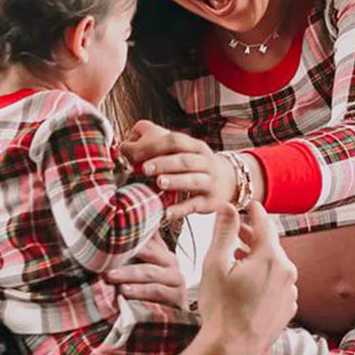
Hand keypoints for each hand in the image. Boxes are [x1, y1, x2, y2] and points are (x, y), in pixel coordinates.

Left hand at [104, 233, 187, 309]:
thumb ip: (134, 252)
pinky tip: (124, 293)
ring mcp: (177, 280)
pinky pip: (157, 291)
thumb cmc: (146, 293)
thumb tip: (116, 227)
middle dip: (124, 253)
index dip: (129, 235)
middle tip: (102, 256)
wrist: (164, 319)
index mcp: (162, 252)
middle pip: (148, 252)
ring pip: (150, 273)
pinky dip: (140, 292)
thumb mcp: (139, 270)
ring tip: (110, 277)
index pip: (146, 238)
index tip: (108, 233)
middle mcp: (172, 263)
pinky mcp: (177, 298)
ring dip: (128, 274)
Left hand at [122, 120, 236, 216]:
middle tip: (145, 168)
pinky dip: (180, 209)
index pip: (176, 141)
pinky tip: (165, 213)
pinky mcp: (209, 202)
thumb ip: (156, 142)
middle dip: (165, 163)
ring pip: (193, 180)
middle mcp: (205, 162)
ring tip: (159, 183)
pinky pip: (194, 205)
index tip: (136, 153)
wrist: (228, 181)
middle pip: (185, 160)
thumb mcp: (182, 149)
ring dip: (176, 181)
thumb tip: (126, 142)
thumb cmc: (194, 164)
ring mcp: (209, 182)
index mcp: (195, 146)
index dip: (155, 146)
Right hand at [168, 202, 296, 354]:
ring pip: (275, 267)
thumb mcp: (215, 265)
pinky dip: (265, 281)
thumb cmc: (220, 307)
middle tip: (236, 234)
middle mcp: (287, 272)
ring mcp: (291, 292)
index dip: (255, 212)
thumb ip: (225, 232)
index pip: (265, 224)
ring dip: (258, 261)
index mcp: (270, 257)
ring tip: (237, 264)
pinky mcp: (288, 309)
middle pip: (270, 246)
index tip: (250, 205)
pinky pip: (278, 287)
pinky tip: (247, 289)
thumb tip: (228, 207)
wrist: (231, 348)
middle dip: (253, 238)